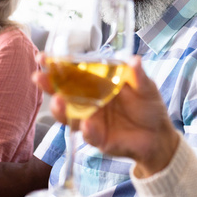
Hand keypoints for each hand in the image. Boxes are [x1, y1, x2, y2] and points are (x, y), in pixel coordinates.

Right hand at [33, 55, 179, 177]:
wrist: (158, 134)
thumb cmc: (148, 106)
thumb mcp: (145, 87)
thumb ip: (138, 76)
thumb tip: (134, 60)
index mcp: (95, 84)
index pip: (72, 73)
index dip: (56, 65)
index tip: (42, 57)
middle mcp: (88, 102)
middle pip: (63, 93)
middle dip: (49, 85)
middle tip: (38, 77)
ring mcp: (91, 121)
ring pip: (69, 116)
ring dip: (61, 109)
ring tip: (58, 101)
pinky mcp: (99, 139)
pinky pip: (90, 135)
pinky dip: (88, 129)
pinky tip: (88, 123)